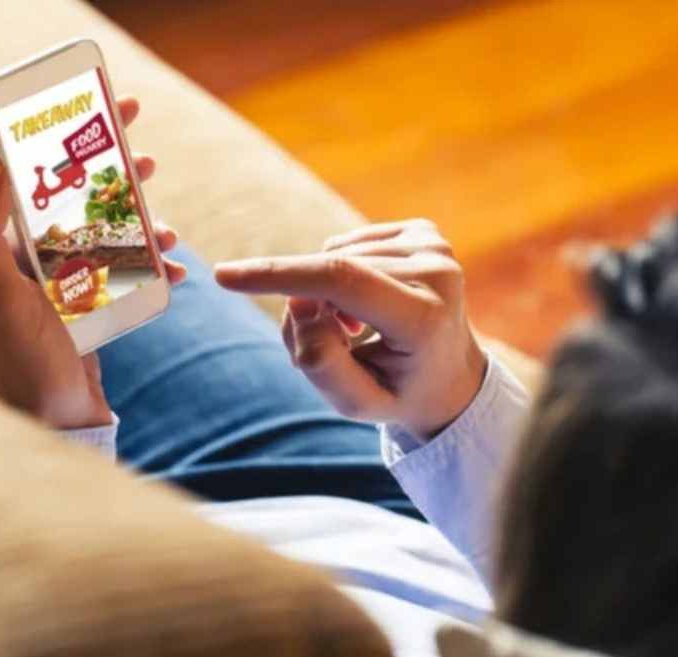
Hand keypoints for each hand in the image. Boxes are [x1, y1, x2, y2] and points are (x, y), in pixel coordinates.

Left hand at [0, 97, 184, 428]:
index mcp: (10, 249)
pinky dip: (156, 272)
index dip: (71, 140)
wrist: (51, 427)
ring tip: (168, 227)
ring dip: (142, 225)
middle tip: (146, 153)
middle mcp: (36, 265)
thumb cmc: (22, 361)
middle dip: (115, 176)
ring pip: (112, 238)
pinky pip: (130, 280)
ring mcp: (68, 290)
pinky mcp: (93, 317)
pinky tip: (178, 274)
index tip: (103, 111)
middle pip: (81, 203)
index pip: (40, 178)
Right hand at [214, 219, 485, 438]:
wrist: (452, 376)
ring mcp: (436, 246)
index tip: (225, 276)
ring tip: (357, 330)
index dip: (279, 274)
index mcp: (426, 318)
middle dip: (306, 305)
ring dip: (327, 292)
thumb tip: (298, 300)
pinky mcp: (426, 232)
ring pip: (335, 255)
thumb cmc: (399, 393)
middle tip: (330, 344)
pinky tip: (370, 304)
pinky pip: (350, 244)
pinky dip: (344, 274)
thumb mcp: (356, 402)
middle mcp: (438, 272)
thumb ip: (319, 361)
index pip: (340, 280)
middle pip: (331, 273)